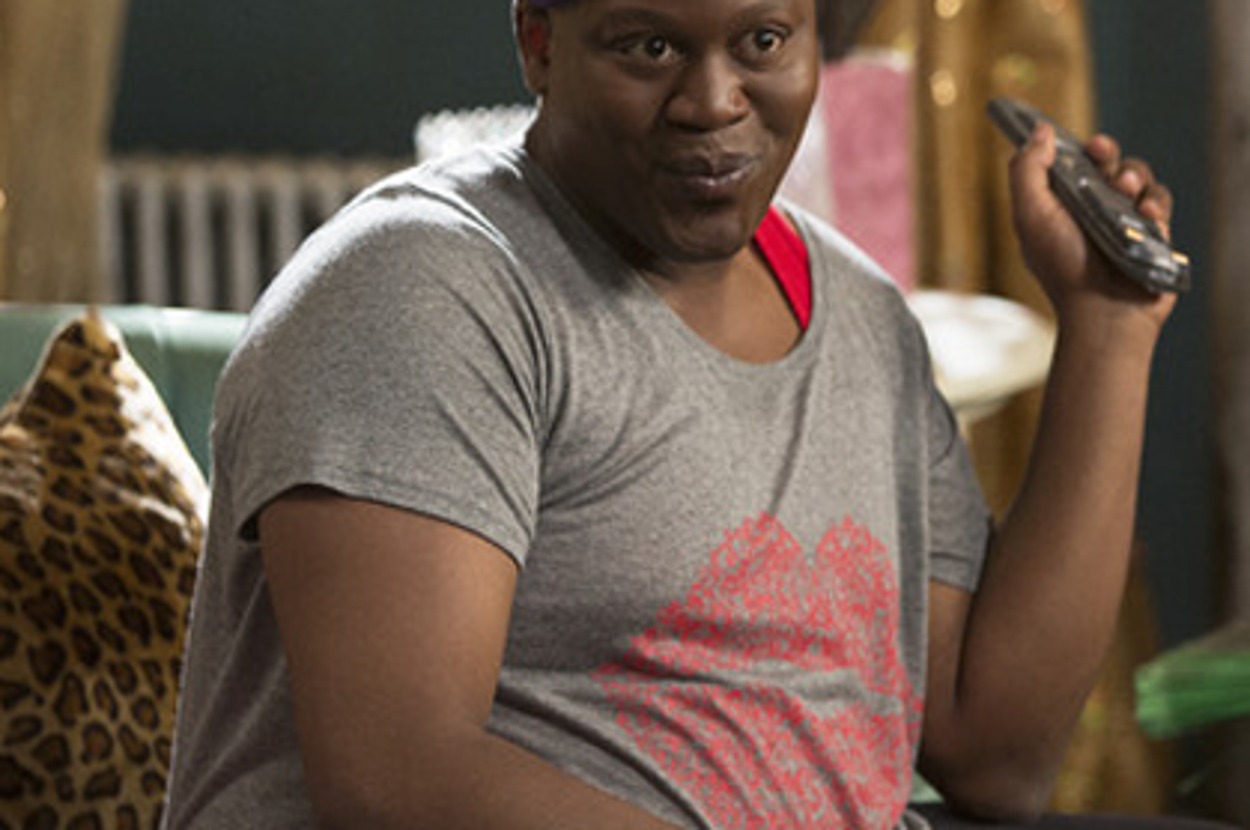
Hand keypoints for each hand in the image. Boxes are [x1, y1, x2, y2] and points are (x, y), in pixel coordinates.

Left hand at [1008, 122, 1176, 333]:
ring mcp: (1123, 220)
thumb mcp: (1031, 216)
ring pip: (1137, 177)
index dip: (1078, 149)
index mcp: (1059, 205)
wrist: (1103, 311)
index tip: (1085, 144)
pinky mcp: (1151, 232)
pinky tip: (1146, 219)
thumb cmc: (1063, 267)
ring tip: (1124, 194)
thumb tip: (1041, 132)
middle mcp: (1091, 210)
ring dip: (1132, 178)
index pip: (1072, 163)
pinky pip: (1159, 201)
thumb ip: (1027, 172)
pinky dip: (1154, 205)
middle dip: (1108, 153)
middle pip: (1107, 162)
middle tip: (1103, 155)